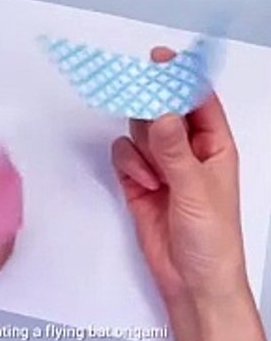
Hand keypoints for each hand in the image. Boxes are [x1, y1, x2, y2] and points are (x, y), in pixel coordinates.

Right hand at [112, 47, 247, 302]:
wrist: (191, 282)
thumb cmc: (212, 238)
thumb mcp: (196, 191)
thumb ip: (174, 152)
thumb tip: (159, 113)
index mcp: (215, 145)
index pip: (198, 100)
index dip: (181, 77)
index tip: (160, 59)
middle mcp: (187, 150)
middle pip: (164, 109)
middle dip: (151, 106)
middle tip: (136, 98)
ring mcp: (162, 164)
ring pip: (141, 130)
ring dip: (142, 144)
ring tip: (154, 172)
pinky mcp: (139, 181)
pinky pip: (125, 155)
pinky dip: (129, 165)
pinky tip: (143, 185)